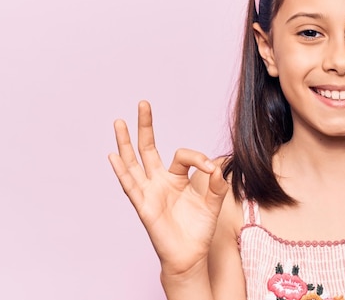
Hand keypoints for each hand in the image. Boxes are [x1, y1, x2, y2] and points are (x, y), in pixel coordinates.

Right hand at [108, 100, 227, 276]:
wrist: (190, 254)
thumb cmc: (199, 228)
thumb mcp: (214, 203)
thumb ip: (217, 185)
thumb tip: (218, 167)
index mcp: (177, 177)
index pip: (183, 155)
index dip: (198, 158)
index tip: (212, 170)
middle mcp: (160, 181)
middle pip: (148, 148)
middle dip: (146, 126)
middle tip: (143, 103)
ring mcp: (149, 192)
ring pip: (134, 162)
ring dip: (125, 143)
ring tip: (119, 122)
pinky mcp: (144, 205)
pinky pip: (131, 186)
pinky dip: (122, 171)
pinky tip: (113, 155)